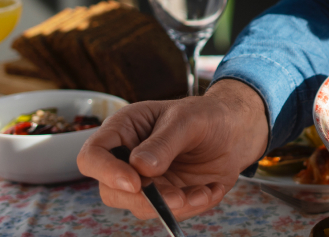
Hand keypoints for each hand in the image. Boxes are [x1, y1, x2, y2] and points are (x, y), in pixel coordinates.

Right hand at [76, 79, 269, 219]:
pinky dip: (194, 206)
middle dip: (145, 199)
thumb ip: (164, 142)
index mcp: (123, 131)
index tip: (135, 182)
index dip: (106, 173)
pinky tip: (213, 189)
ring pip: (141, 207)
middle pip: (111, 191)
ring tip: (205, 191)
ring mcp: (146, 181)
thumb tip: (140, 167)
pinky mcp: (167, 196)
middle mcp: (128, 159)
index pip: (92, 156)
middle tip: (177, 196)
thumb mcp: (188, 120)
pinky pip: (171, 212)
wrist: (235, 131)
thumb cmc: (206, 115)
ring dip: (174, 206)